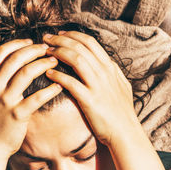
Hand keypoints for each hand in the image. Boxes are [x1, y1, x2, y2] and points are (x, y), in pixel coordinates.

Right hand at [0, 39, 62, 156]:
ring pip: (26, 73)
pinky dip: (50, 90)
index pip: (1, 52)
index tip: (30, 41)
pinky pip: (37, 98)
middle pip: (16, 59)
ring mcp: (5, 100)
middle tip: (48, 49)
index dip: (17, 44)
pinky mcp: (17, 115)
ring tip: (55, 61)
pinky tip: (59, 86)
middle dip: (34, 50)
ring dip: (43, 64)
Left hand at [42, 31, 142, 148]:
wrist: (125, 134)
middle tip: (46, 39)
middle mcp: (105, 73)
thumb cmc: (121, 113)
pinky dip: (58, 75)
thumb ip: (114, 73)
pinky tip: (48, 74)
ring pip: (76, 59)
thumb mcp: (122, 87)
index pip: (90, 42)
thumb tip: (108, 63)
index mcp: (110, 68)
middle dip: (60, 39)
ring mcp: (98, 86)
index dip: (72, 35)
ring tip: (45, 53)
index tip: (59, 35)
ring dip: (58, 52)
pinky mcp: (90, 100)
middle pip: (80, 46)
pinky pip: (71, 82)